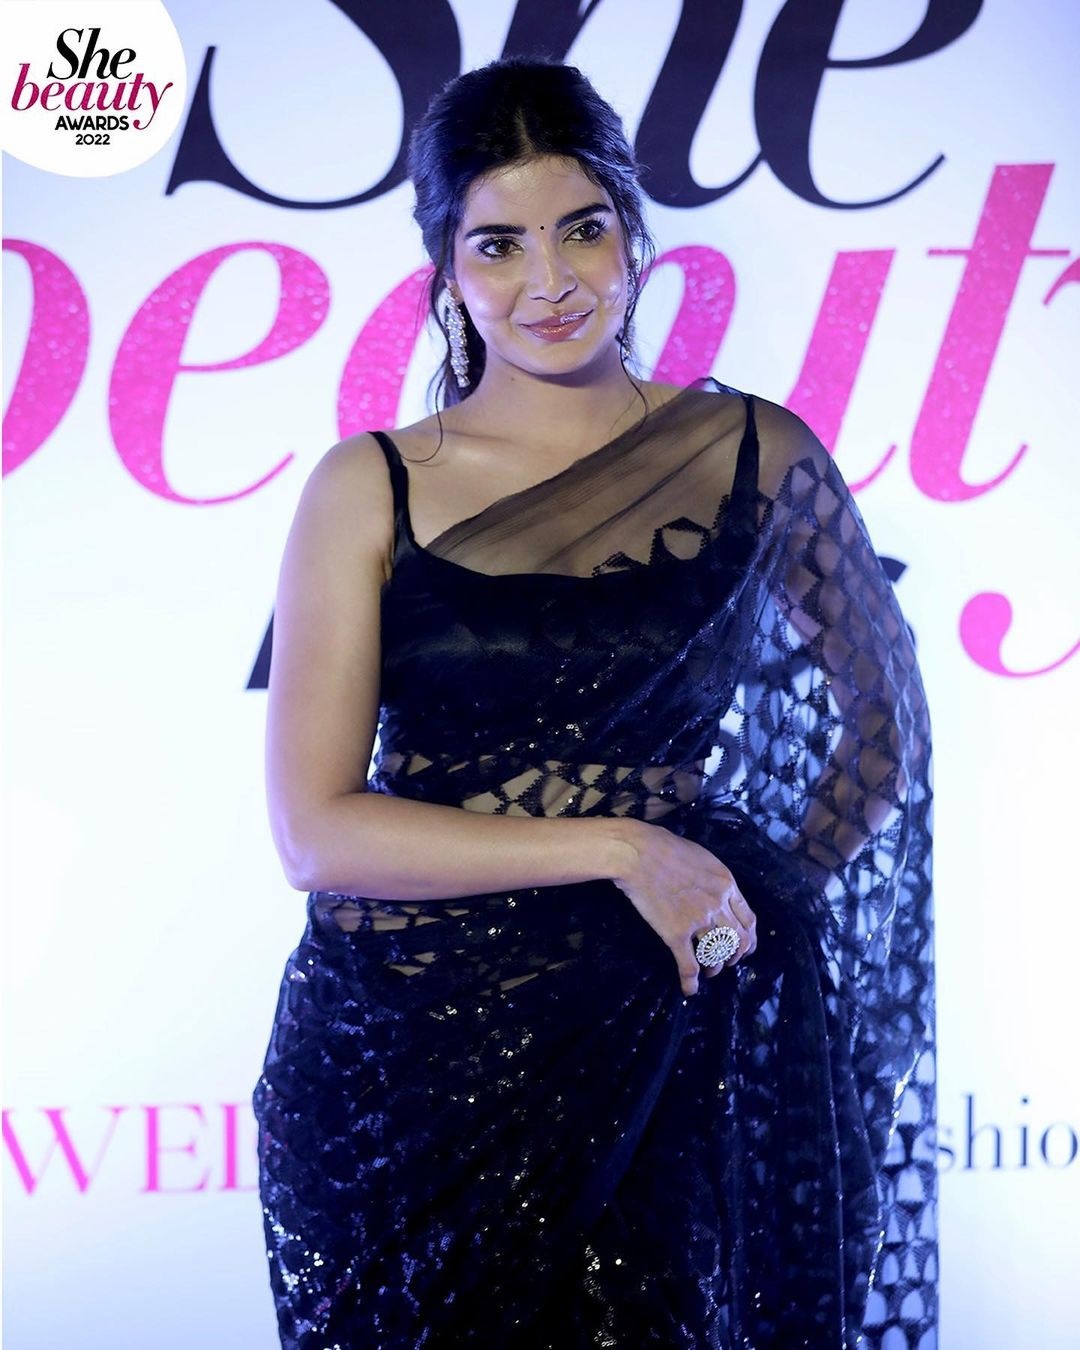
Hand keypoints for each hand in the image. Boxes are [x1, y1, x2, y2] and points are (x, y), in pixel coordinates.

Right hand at [611, 819, 756, 996]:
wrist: (638, 853)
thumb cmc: (665, 847)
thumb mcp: (701, 857)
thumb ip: (713, 877)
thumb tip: (714, 889)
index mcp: (726, 884)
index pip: (749, 920)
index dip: (749, 939)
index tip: (744, 947)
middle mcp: (718, 904)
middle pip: (739, 940)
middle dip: (735, 956)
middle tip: (727, 962)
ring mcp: (698, 920)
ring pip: (718, 954)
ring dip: (715, 968)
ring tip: (708, 972)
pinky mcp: (676, 933)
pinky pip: (689, 964)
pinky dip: (690, 981)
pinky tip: (690, 989)